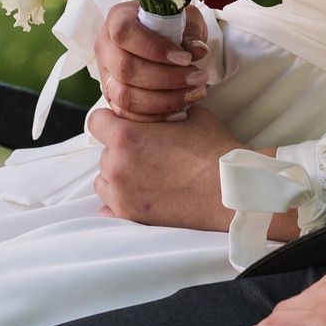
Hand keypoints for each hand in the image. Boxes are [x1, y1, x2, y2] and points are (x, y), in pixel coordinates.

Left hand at [87, 102, 239, 230]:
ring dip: (118, 175)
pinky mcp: (131, 216)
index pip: (96, 121)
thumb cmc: (213, 150)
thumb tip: (165, 108)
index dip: (110, 119)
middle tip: (148, 151)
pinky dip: (119, 200)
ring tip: (146, 174)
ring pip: (104, 180)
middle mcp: (117, 166)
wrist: (230, 189)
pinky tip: (136, 195)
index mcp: (127, 136)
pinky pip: (108, 207)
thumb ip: (166, 111)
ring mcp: (121, 194)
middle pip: (104, 152)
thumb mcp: (192, 115)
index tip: (123, 123)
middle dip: (121, 149)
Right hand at [94, 1, 208, 120]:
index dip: (154, 48)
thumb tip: (196, 51)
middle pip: (125, 69)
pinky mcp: (112, 96)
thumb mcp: (185, 17)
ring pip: (124, 95)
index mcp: (117, 19)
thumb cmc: (172, 24)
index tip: (185, 58)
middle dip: (166, 78)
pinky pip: (127, 114)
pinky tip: (180, 111)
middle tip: (198, 77)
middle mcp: (105, 47)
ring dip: (163, 100)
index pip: (124, 34)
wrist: (163, 38)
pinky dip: (154, 117)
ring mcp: (106, 74)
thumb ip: (191, 31)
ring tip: (194, 93)